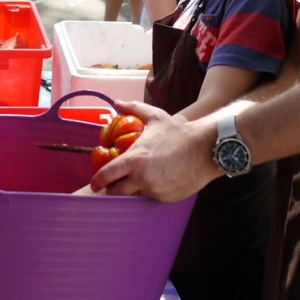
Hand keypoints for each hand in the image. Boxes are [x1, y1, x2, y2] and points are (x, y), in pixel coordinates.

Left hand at [89, 102, 218, 200]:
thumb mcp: (155, 116)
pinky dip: (150, 191)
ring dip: (133, 189)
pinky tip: (156, 181)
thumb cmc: (178, 132)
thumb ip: (133, 108)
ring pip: (135, 195)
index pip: (108, 175)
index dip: (98, 180)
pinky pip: (151, 197)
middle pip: (117, 191)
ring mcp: (154, 190)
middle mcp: (141, 178)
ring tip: (137, 180)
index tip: (94, 183)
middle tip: (114, 183)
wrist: (205, 149)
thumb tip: (117, 102)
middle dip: (114, 188)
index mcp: (134, 159)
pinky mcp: (166, 198)